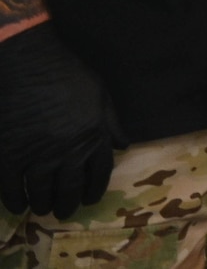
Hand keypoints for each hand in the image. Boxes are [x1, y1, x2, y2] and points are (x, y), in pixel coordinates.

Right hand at [0, 23, 123, 217]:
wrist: (28, 65)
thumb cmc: (66, 75)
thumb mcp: (100, 94)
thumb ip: (111, 123)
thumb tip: (124, 146)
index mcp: (93, 135)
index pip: (100, 172)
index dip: (95, 189)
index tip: (90, 199)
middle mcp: (68, 151)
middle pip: (71, 187)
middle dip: (69, 203)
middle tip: (64, 212)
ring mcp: (38, 155)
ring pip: (42, 191)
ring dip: (44, 204)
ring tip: (43, 209)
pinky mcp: (10, 154)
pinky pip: (12, 187)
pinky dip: (15, 200)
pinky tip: (18, 207)